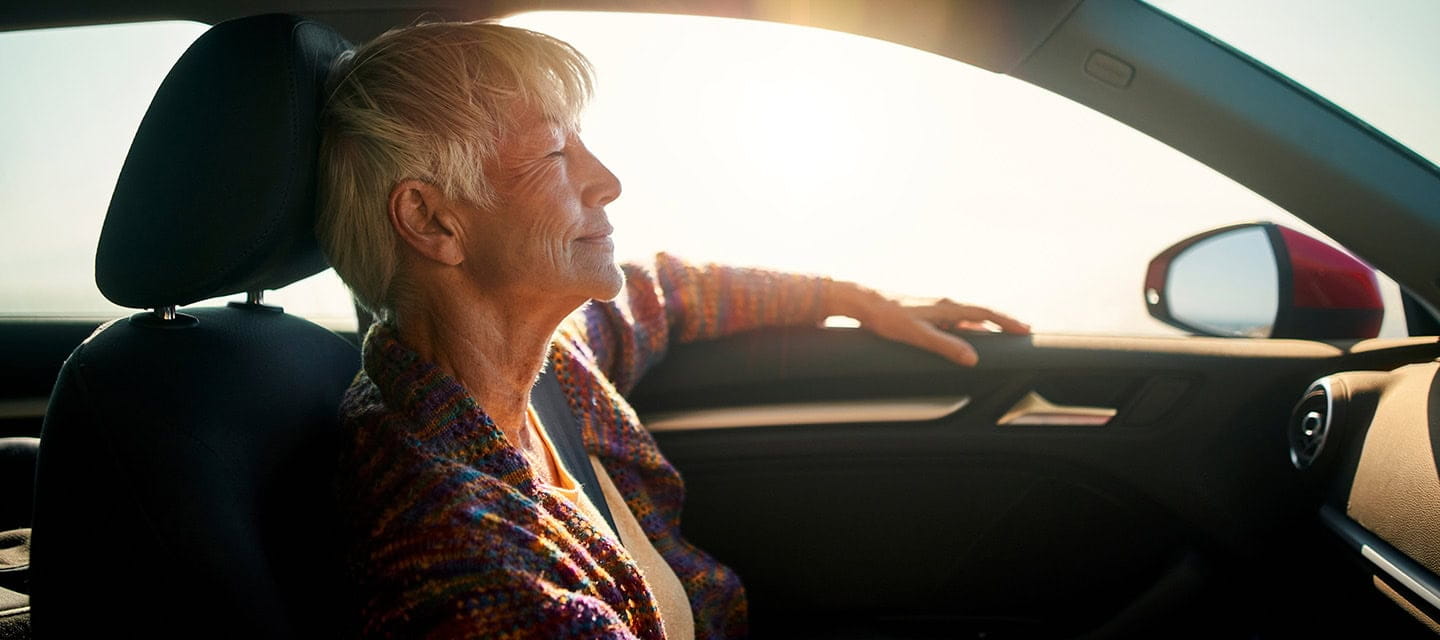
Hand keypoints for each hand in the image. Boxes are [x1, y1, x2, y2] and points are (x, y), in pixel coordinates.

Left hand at [825, 282, 1029, 366]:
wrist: (863, 302)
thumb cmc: (888, 317)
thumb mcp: (918, 335)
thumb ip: (945, 346)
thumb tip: (973, 358)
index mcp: (947, 307)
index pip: (985, 313)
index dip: (1006, 321)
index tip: (1025, 329)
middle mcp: (944, 304)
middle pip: (980, 313)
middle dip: (1000, 322)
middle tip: (1020, 331)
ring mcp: (934, 308)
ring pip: (966, 317)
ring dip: (983, 325)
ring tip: (998, 335)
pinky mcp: (924, 313)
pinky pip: (952, 320)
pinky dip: (965, 327)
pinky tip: (963, 334)